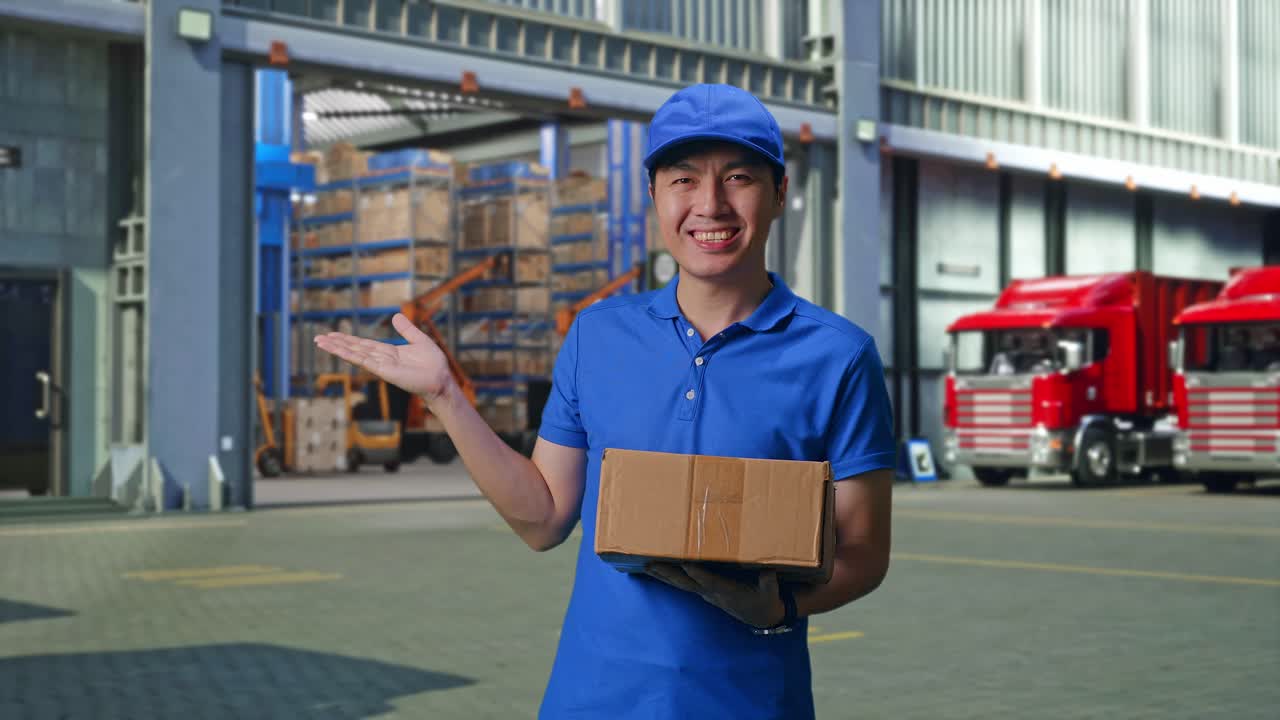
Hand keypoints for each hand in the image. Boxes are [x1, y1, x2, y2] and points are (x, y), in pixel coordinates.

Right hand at [314, 313, 454, 402]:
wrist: (441, 378)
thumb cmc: (433, 364)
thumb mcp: (419, 340)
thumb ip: (406, 330)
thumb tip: (395, 316)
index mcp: (388, 352)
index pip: (363, 344)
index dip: (348, 339)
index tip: (333, 334)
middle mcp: (381, 359)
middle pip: (354, 348)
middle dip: (336, 343)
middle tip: (318, 338)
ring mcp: (381, 365)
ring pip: (355, 354)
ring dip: (337, 348)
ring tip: (321, 342)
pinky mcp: (384, 371)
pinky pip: (364, 361)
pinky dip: (351, 355)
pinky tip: (338, 350)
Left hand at [646, 563, 785, 628]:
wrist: (760, 616)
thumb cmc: (765, 600)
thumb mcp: (771, 593)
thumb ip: (769, 583)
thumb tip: (769, 572)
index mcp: (728, 591)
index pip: (710, 582)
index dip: (698, 574)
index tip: (685, 565)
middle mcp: (712, 593)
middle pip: (686, 583)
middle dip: (668, 574)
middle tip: (651, 564)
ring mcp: (706, 593)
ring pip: (680, 583)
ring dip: (662, 575)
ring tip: (645, 565)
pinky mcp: (704, 591)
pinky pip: (683, 583)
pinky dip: (669, 577)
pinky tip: (657, 571)